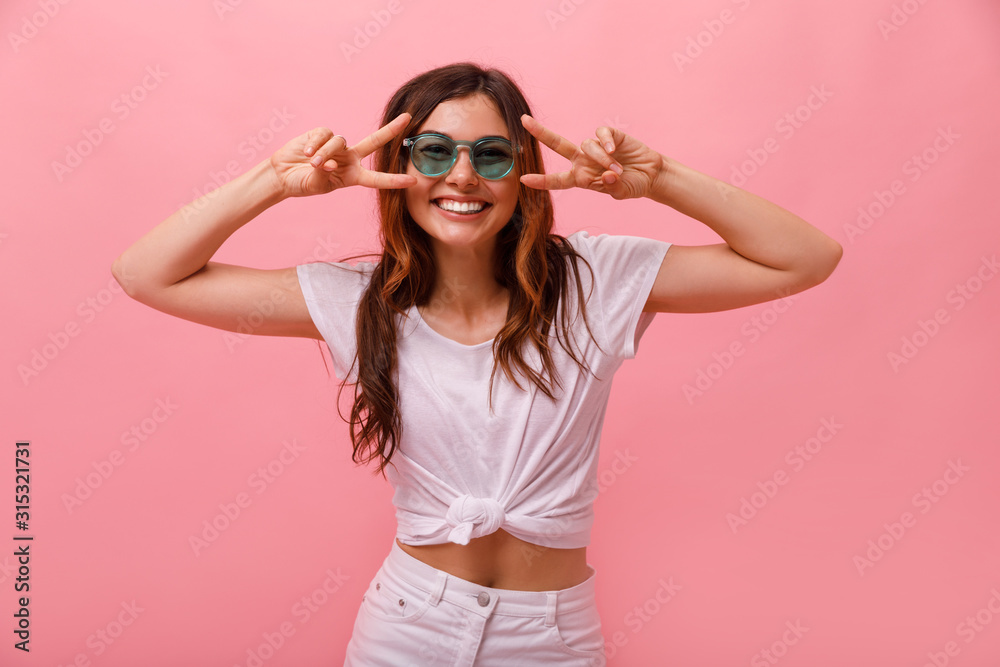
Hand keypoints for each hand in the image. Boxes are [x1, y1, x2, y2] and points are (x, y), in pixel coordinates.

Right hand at [269, 113, 416, 197]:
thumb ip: (324, 174)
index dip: (394, 180)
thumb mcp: (316, 185)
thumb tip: (329, 161)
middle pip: (374, 141)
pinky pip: (324, 134)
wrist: (282, 175)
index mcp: (353, 176)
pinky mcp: (321, 134)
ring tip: (314, 163)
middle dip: (391, 130)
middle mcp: (349, 158)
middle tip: (407, 117)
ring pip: (340, 141)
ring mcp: (336, 145)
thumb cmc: (302, 184)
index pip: (377, 178)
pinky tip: (308, 152)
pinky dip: (316, 144)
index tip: (413, 181)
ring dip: (327, 152)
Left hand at [519, 115, 663, 199]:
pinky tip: (616, 151)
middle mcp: (583, 161)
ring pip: (587, 145)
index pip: (557, 180)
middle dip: (541, 133)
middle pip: (558, 145)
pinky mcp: (609, 136)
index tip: (524, 179)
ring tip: (618, 168)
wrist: (651, 174)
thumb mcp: (622, 192)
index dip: (541, 180)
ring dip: (601, 158)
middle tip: (524, 121)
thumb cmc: (633, 185)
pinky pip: (601, 134)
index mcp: (581, 178)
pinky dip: (607, 143)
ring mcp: (595, 147)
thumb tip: (608, 174)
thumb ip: (613, 186)